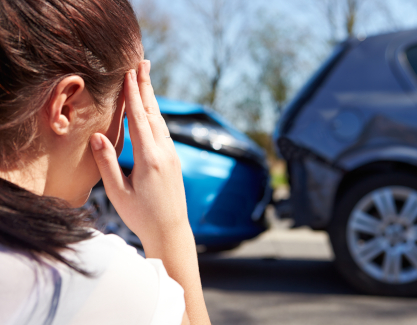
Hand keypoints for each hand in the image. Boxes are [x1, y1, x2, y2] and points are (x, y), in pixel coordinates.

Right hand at [90, 60, 187, 240]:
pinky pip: (164, 132)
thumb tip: (97, 135)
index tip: (128, 72)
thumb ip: (107, 162)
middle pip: (154, 113)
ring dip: (152, 99)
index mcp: (149, 159)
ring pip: (161, 121)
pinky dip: (156, 116)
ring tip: (146, 79)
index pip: (139, 119)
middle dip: (146, 87)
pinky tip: (152, 111)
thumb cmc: (141, 216)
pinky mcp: (174, 161)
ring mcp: (172, 156)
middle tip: (143, 62)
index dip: (132, 95)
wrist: (171, 230)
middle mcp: (164, 153)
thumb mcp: (118, 192)